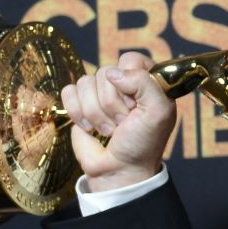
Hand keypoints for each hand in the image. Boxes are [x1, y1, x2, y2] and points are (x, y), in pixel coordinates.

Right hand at [60, 51, 176, 191]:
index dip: (130, 83)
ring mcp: (99, 92)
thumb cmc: (142, 142)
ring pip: (85, 83)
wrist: (119, 169)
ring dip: (96, 113)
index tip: (136, 106)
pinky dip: (78, 113)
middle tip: (124, 123)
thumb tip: (113, 73)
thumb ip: (145, 83)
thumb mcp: (158, 112)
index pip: (130, 59)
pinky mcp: (79, 103)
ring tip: (109, 129)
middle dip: (112, 104)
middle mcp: (123, 83)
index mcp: (146, 80)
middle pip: (104, 72)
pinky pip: (69, 92)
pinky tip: (91, 128)